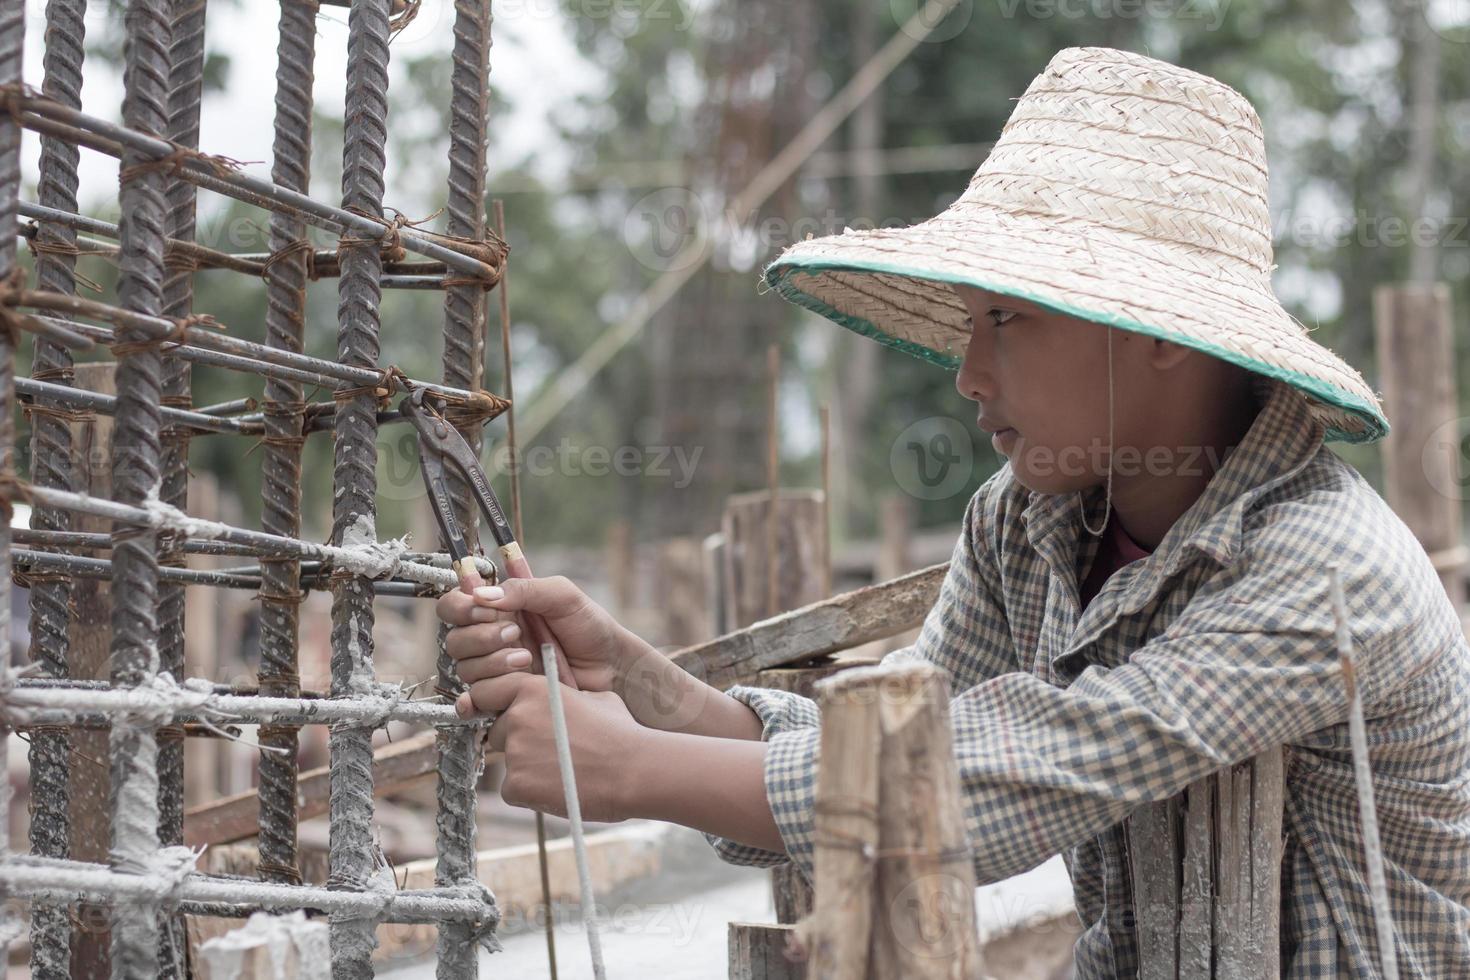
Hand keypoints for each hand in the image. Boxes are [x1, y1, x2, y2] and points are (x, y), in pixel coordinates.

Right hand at [437, 574, 651, 694]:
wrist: (611, 668)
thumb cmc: (590, 627)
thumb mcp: (562, 596)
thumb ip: (525, 589)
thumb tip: (481, 595)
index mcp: (499, 609)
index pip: (454, 606)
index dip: (461, 608)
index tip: (487, 611)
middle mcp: (491, 639)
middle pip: (455, 640)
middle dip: (482, 637)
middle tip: (516, 635)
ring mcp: (496, 670)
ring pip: (466, 669)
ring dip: (493, 664)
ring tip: (528, 660)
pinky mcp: (504, 697)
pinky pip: (473, 702)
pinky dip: (473, 701)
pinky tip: (489, 697)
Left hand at [469, 670, 645, 823]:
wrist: (634, 771)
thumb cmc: (622, 733)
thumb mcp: (597, 698)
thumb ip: (569, 697)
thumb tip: (568, 701)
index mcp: (533, 689)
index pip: (488, 691)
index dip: (498, 704)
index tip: (508, 715)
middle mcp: (517, 717)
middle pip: (500, 730)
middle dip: (518, 739)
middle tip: (551, 750)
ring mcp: (515, 753)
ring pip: (509, 762)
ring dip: (527, 767)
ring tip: (563, 772)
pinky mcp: (516, 786)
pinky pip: (513, 789)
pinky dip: (530, 792)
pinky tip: (559, 788)